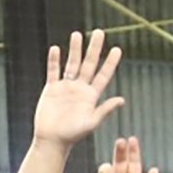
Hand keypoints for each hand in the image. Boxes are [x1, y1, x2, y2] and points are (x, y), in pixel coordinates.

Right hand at [32, 31, 125, 145]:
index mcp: (91, 96)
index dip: (110, 63)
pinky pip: (53, 71)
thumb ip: (105, 111)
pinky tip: (55, 49)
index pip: (103, 75)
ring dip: (74, 49)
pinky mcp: (51, 89)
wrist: (51, 140)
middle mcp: (80, 88)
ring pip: (71, 64)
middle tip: (99, 32)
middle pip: (89, 64)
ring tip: (77, 34)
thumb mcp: (91, 123)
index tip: (117, 49)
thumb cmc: (72, 135)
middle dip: (94, 48)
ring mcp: (66, 87)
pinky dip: (53, 61)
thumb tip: (121, 100)